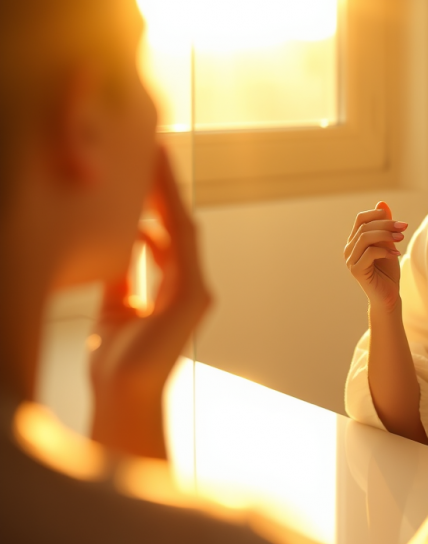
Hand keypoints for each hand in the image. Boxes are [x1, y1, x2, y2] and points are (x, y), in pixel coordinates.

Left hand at [89, 146, 211, 458]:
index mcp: (173, 287)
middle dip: (166, 187)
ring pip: (183, 227)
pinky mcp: (193, 295)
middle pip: (179, 222)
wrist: (123, 394)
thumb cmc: (116, 360)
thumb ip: (123, 274)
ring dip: (169, 192)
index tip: (144, 170)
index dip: (156, 201)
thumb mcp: (115, 306)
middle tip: (155, 149)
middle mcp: (190, 283)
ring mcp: (196, 289)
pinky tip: (149, 199)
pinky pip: (181, 245)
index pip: (167, 233)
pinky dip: (168, 217)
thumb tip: (122, 241)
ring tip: (156, 158)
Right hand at [343, 201, 407, 311]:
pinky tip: (396, 254)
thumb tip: (382, 202)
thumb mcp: (389, 244)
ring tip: (401, 239)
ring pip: (365, 237)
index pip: (361, 219)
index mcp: (355, 241)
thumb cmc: (388, 271)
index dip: (378, 214)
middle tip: (404, 227)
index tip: (398, 221)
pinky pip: (369, 253)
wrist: (388, 296)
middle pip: (364, 226)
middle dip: (386, 224)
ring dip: (386, 235)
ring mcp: (350, 260)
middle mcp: (349, 249)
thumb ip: (384, 225)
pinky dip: (385, 250)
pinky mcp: (356, 270)